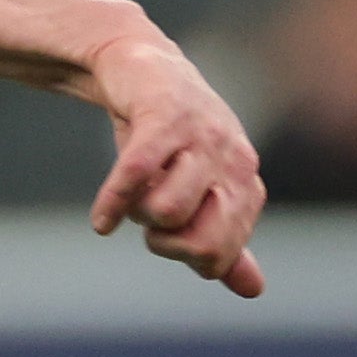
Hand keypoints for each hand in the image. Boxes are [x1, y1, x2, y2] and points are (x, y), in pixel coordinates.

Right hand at [85, 21, 267, 295]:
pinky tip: (101, 220)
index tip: (166, 235)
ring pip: (167, 211)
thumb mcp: (202, 188)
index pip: (222, 254)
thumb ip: (225, 240)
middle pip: (200, 241)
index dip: (185, 257)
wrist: (139, 65)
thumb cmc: (171, 137)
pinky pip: (136, 175)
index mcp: (245, 181)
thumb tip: (254, 291)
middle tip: (147, 220)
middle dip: (164, 242)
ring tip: (132, 195)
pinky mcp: (162, 116)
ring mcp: (200, 135)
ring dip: (137, 214)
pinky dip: (113, 203)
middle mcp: (232, 157)